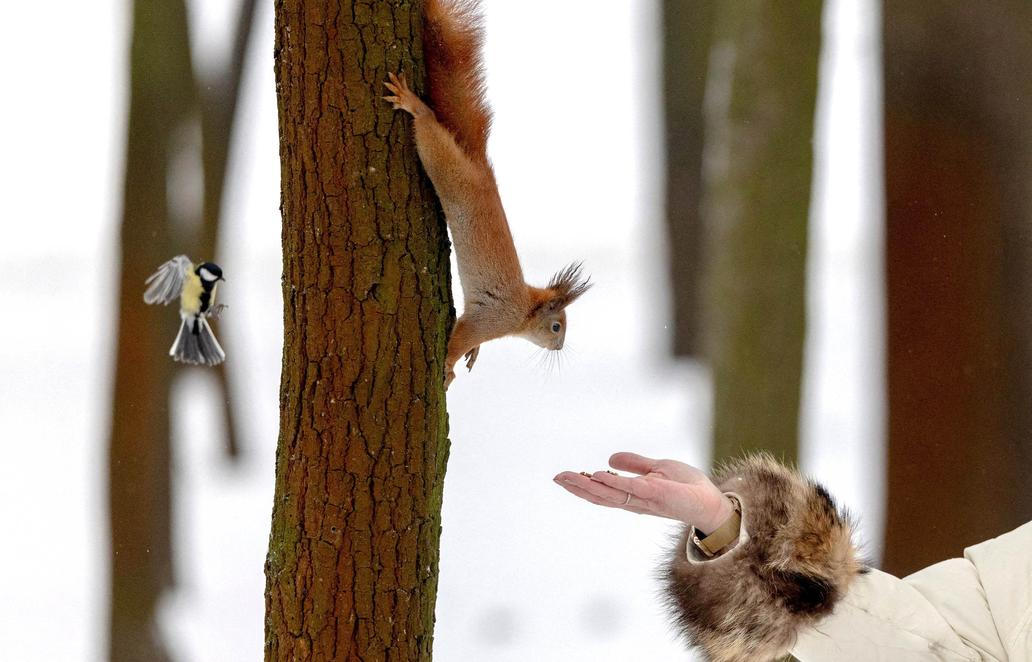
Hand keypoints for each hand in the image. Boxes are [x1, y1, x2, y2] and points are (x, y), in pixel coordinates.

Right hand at [554, 453, 733, 534]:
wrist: (713, 502)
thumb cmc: (688, 488)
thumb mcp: (658, 469)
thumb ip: (636, 465)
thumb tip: (610, 459)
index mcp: (633, 496)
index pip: (603, 492)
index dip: (584, 485)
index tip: (565, 476)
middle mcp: (635, 501)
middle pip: (601, 496)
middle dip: (577, 487)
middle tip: (556, 477)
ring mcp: (645, 499)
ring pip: (610, 495)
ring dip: (588, 487)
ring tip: (569, 477)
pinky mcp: (658, 494)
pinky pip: (632, 489)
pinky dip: (614, 483)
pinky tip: (599, 475)